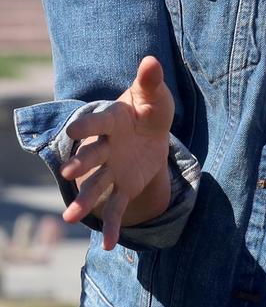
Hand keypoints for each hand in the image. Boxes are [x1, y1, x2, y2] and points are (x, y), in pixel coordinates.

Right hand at [60, 56, 173, 249]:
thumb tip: (151, 60)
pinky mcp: (124, 186)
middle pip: (93, 155)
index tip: (74, 131)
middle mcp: (107, 146)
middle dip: (82, 163)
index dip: (87, 126)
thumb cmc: (150, 110)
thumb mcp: (154, 96)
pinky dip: (113, 226)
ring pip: (97, 185)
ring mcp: (113, 168)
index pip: (98, 122)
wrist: (151, 132)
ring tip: (70, 218)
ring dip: (85, 200)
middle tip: (70, 172)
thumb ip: (151, 81)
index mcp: (113, 120)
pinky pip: (117, 207)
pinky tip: (110, 246)